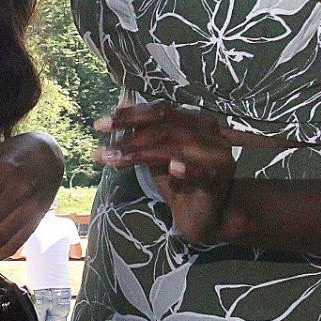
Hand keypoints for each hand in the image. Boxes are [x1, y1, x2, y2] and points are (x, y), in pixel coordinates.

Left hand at [94, 103, 238, 243]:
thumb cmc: (180, 184)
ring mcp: (217, 156)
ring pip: (176, 147)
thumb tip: (122, 103)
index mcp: (196, 121)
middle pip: (166, 128)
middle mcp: (210, 133)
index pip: (161, 112)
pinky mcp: (219, 180)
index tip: (101, 125)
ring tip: (115, 160)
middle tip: (104, 150)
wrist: (203, 217)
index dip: (131, 116)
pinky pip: (203, 172)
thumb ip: (143, 131)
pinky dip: (188, 169)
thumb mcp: (156, 155)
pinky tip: (173, 168)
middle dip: (131, 138)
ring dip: (142, 153)